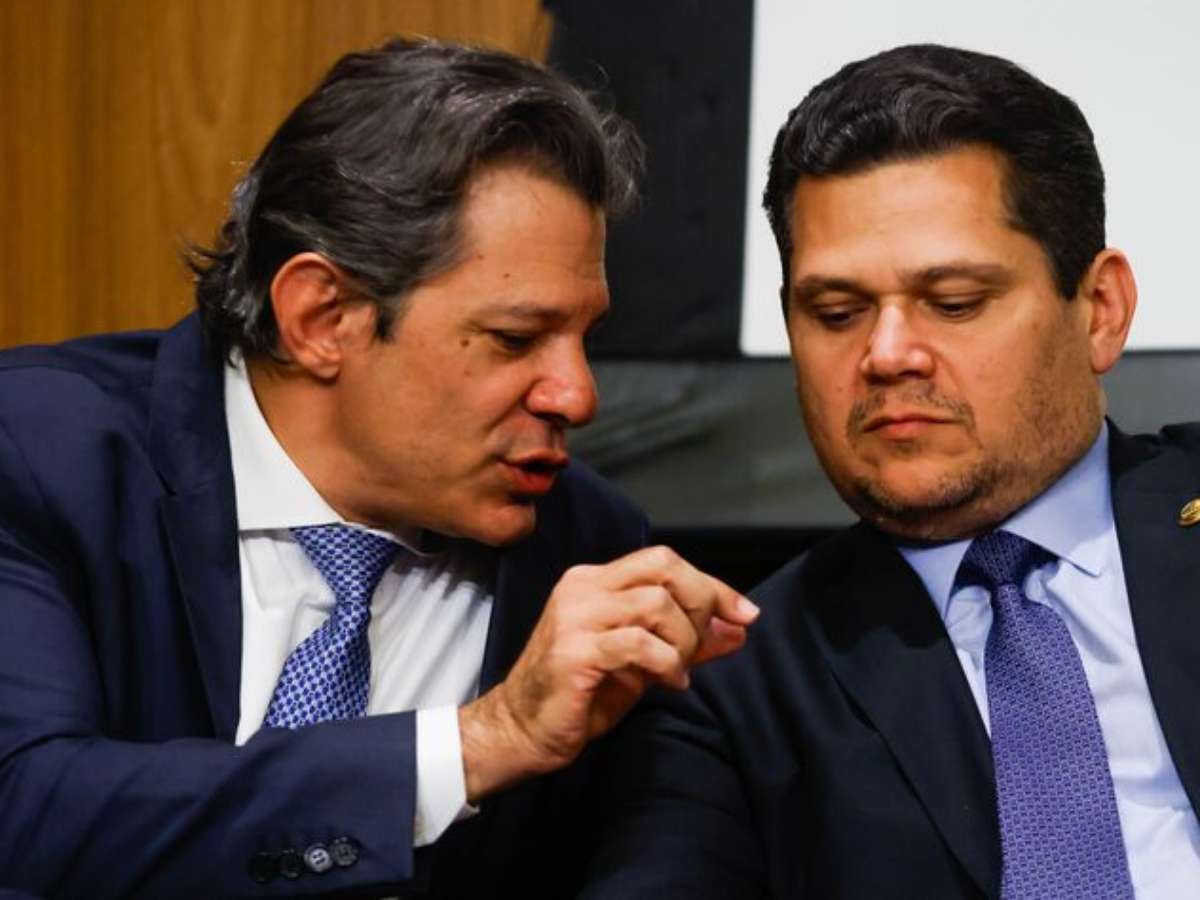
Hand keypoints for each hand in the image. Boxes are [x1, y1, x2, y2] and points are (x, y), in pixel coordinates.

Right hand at [458, 545, 757, 801]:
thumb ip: (688, 640)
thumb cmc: (580, 694)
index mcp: (595, 582)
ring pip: (656, 604)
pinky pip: (639, 643)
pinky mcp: (574, 651)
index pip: (664, 561)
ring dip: (683, 641)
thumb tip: (739, 628)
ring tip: (677, 671)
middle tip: (708, 642)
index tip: (745, 613)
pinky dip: (666, 662)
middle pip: (664, 568)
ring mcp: (575, 617)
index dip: (711, 584)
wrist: (522, 730)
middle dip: (703, 602)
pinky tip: (668, 683)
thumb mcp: (643, 662)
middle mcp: (583, 588)